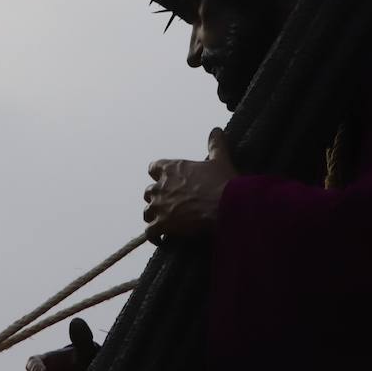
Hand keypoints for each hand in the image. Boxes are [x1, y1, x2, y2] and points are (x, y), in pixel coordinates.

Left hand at [143, 127, 236, 243]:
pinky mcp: (161, 225)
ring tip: (164, 223)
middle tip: (169, 205)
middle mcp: (161, 186)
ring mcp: (159, 206)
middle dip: (157, 198)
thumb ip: (215, 145)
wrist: (225, 207)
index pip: (153, 167)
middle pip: (149, 192)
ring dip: (154, 217)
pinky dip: (154, 237)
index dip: (158, 175)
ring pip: (147, 212)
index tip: (165, 180)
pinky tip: (161, 241)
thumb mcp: (220, 160)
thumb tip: (216, 130)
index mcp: (172, 168)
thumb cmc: (223, 183)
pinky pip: (150, 232)